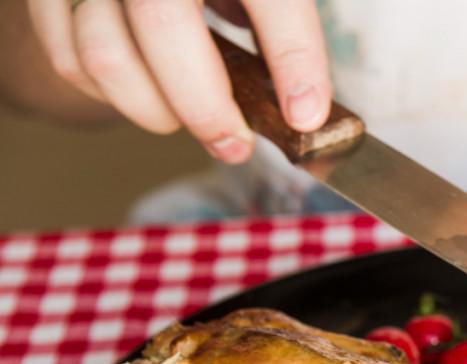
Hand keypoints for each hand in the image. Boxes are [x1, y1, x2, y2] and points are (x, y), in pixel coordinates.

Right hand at [27, 0, 330, 162]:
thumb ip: (278, 27)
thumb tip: (301, 107)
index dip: (295, 56)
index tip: (307, 117)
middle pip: (163, 25)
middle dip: (206, 107)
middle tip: (235, 145)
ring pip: (105, 54)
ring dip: (154, 109)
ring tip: (187, 115)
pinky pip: (69, 61)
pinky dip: (111, 96)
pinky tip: (146, 93)